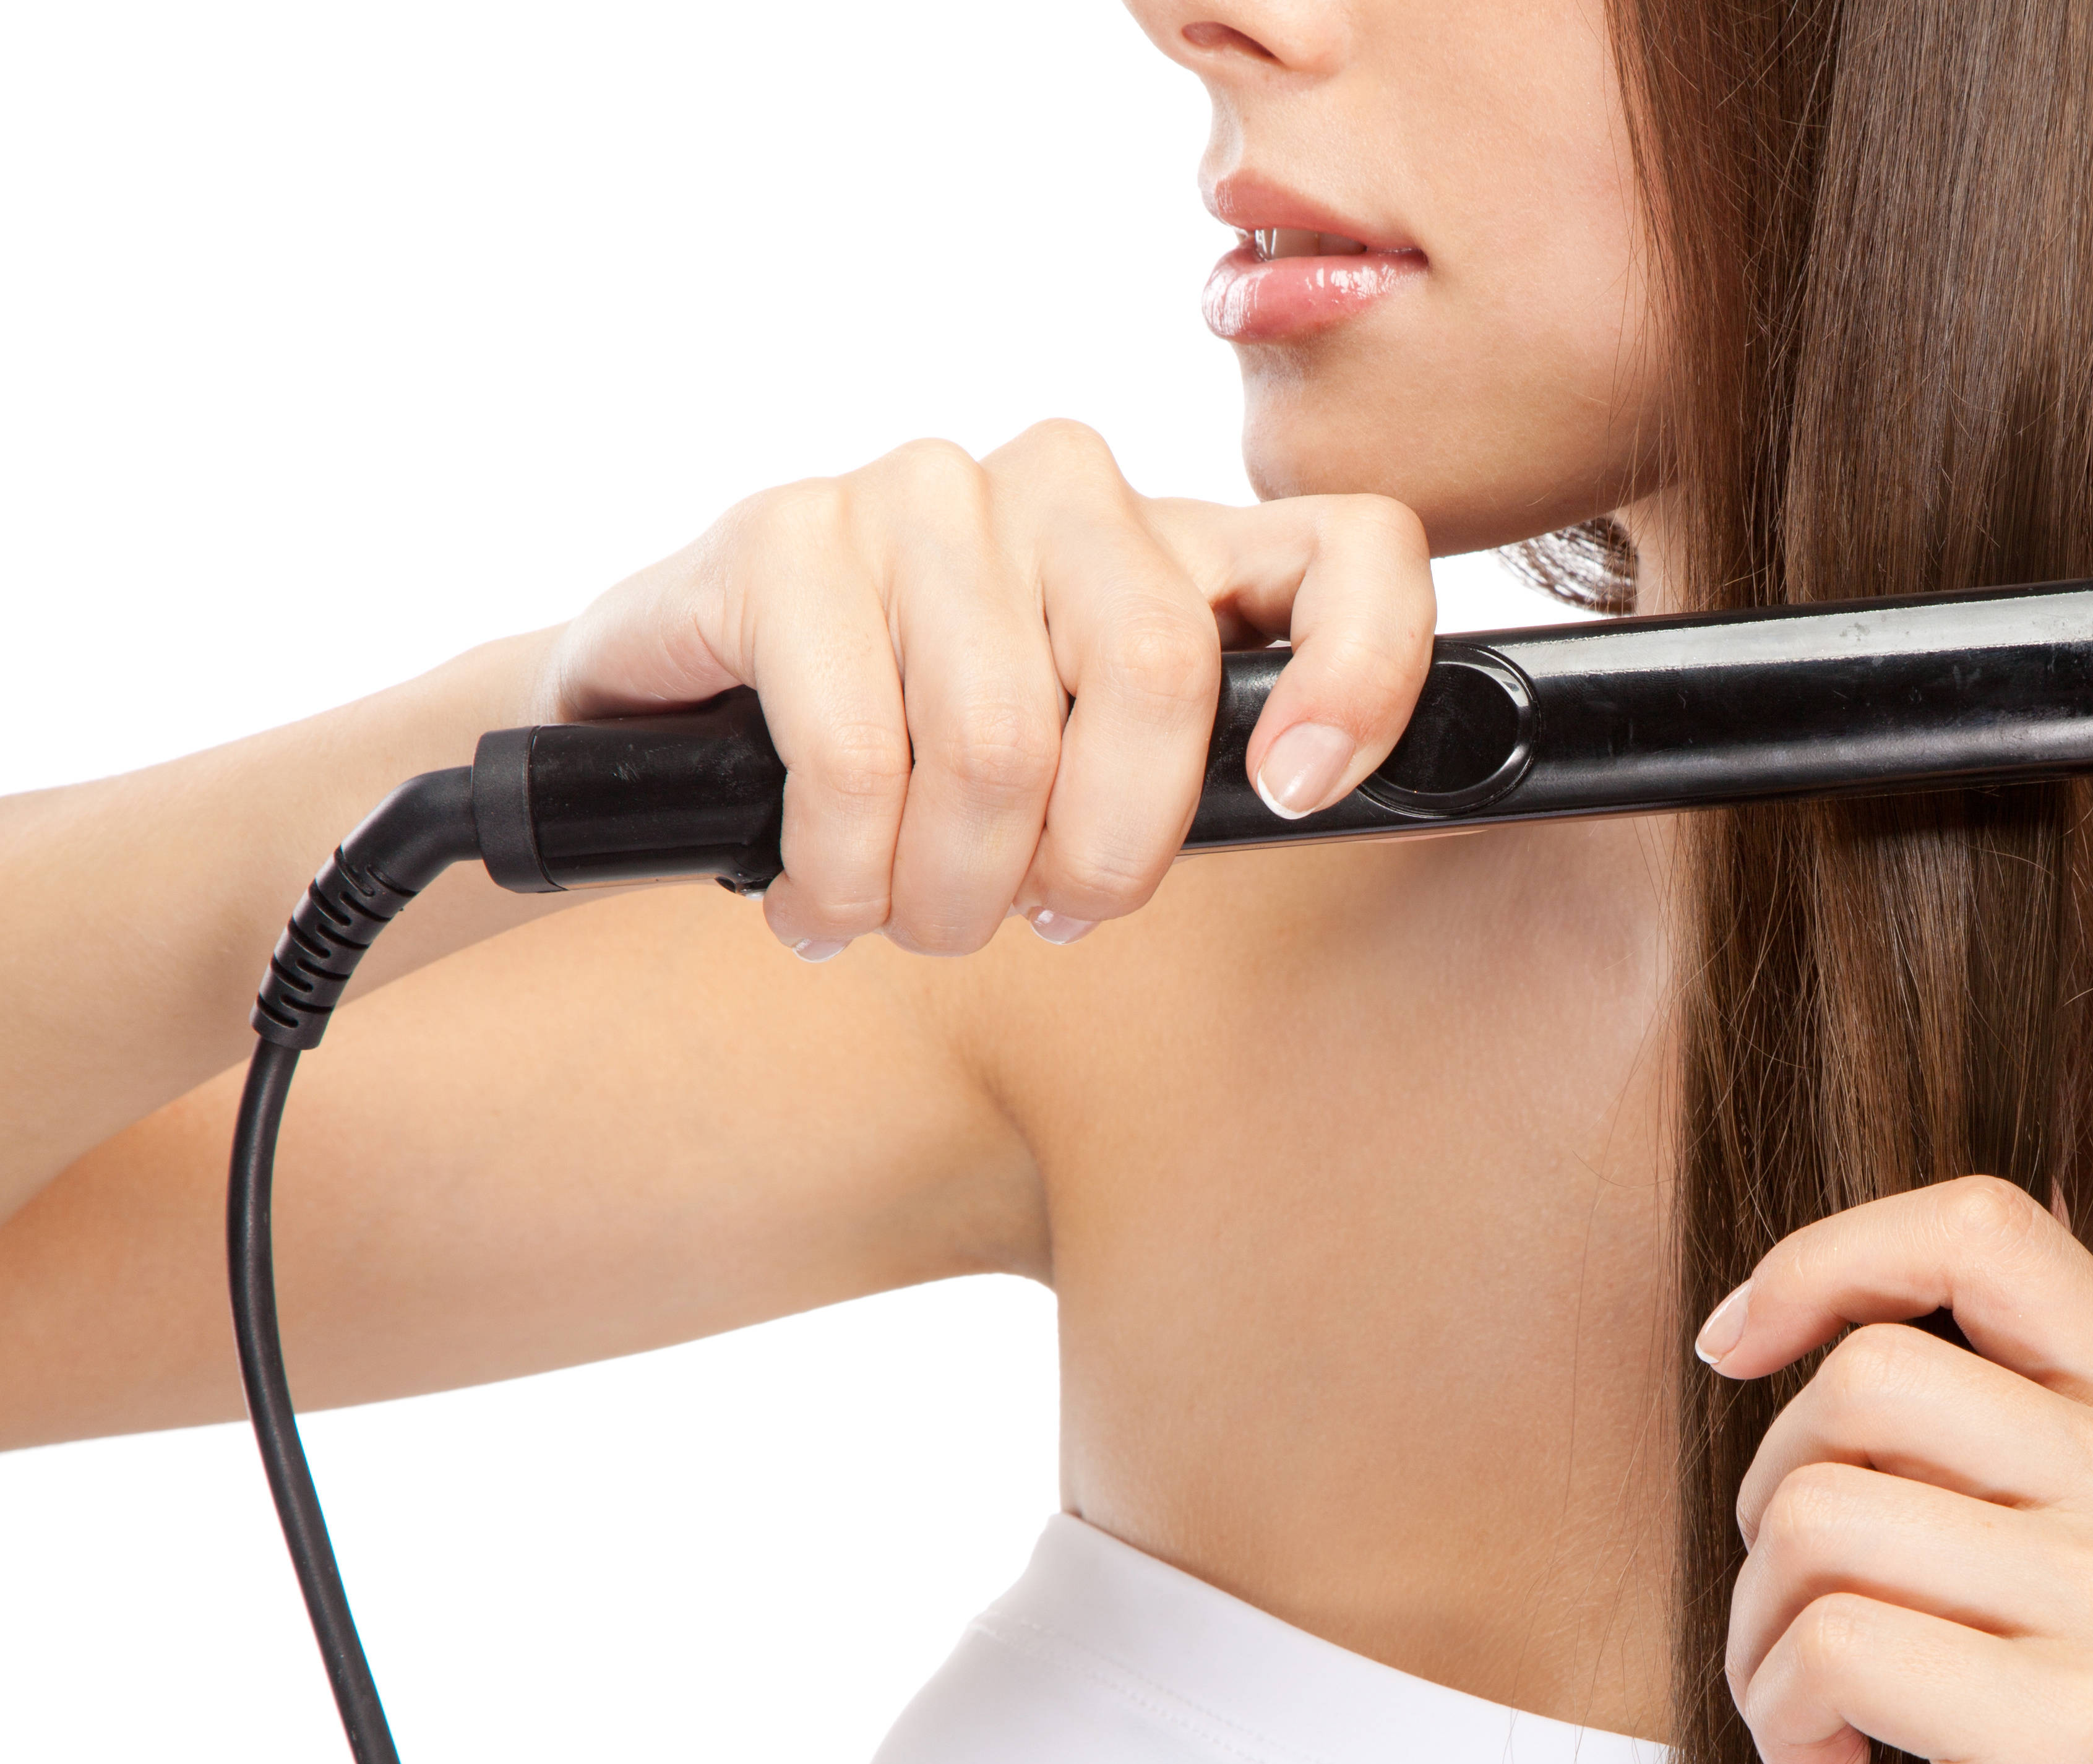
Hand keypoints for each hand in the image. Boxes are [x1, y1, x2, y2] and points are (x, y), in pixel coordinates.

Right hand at [539, 421, 1435, 956]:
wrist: (696, 726)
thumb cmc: (933, 768)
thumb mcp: (1097, 774)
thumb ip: (1201, 771)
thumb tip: (1294, 798)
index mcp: (1184, 545)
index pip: (1358, 549)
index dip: (1365, 672)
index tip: (1295, 794)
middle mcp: (1068, 485)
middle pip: (1152, 673)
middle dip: (1092, 856)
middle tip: (1024, 916)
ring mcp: (926, 491)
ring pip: (996, 738)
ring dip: (945, 889)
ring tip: (903, 914)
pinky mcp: (785, 532)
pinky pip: (851, 751)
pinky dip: (839, 870)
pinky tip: (816, 895)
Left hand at [1700, 1177, 2092, 1763]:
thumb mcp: (2032, 1576)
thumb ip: (1977, 1431)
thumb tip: (1816, 1289)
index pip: (1988, 1226)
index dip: (1827, 1258)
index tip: (1735, 1345)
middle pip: (1868, 1376)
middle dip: (1773, 1504)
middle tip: (1806, 1623)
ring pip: (1819, 1512)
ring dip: (1763, 1633)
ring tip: (1823, 1714)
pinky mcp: (2084, 1738)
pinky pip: (1828, 1646)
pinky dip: (1780, 1720)